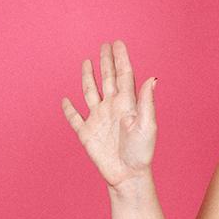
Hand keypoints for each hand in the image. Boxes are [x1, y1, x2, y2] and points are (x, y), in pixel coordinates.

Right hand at [61, 39, 156, 189]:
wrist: (127, 176)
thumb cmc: (141, 153)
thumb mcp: (147, 126)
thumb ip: (146, 102)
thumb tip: (152, 79)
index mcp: (127, 104)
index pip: (124, 76)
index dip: (120, 59)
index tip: (117, 43)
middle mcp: (112, 108)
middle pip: (107, 79)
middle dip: (106, 62)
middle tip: (104, 45)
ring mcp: (98, 119)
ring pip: (91, 92)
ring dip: (88, 77)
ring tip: (87, 62)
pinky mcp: (87, 133)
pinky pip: (75, 118)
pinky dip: (69, 109)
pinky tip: (66, 99)